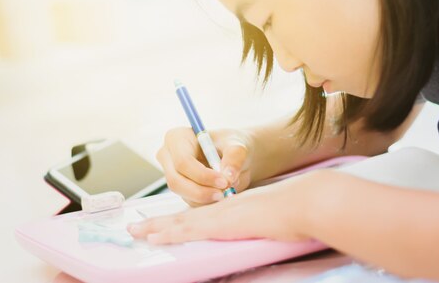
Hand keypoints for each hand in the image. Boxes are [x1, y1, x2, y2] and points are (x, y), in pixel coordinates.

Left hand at [127, 179, 308, 244]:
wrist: (303, 201)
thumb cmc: (294, 209)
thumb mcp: (271, 215)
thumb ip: (258, 220)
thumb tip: (257, 225)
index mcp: (232, 207)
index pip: (199, 215)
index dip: (178, 221)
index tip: (162, 225)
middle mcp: (222, 209)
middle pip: (184, 217)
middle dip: (158, 223)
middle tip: (136, 228)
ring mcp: (222, 215)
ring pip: (180, 221)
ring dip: (156, 227)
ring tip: (135, 232)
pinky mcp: (223, 223)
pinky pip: (190, 228)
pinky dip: (170, 233)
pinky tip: (154, 238)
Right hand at [157, 127, 253, 205]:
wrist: (234, 157)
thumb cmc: (230, 144)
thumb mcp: (237, 144)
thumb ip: (234, 157)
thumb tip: (228, 177)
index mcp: (177, 138)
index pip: (183, 162)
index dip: (202, 175)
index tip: (224, 181)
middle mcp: (168, 156)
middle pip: (176, 181)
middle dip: (201, 191)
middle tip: (224, 193)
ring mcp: (172, 174)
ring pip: (183, 194)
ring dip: (207, 198)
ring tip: (227, 191)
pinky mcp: (180, 189)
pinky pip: (191, 201)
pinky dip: (207, 201)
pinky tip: (220, 192)